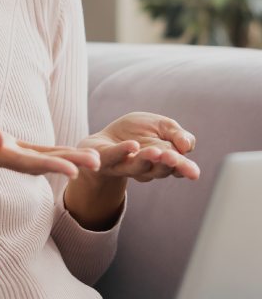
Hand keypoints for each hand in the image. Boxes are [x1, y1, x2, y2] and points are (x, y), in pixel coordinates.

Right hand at [0, 94, 101, 178]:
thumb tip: (0, 140)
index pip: (27, 161)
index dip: (53, 164)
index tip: (78, 169)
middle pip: (40, 163)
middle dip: (69, 163)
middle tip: (100, 163)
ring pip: (38, 159)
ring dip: (65, 160)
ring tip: (93, 161)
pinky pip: (31, 152)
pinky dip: (52, 154)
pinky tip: (66, 156)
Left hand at [80, 111, 199, 182]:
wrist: (106, 139)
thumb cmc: (137, 132)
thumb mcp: (161, 126)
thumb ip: (177, 134)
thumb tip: (187, 145)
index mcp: (163, 161)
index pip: (177, 167)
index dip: (184, 169)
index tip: (193, 172)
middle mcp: (146, 167)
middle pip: (159, 170)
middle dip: (167, 164)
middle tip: (173, 157)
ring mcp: (125, 165)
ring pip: (137, 166)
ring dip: (147, 159)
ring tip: (155, 151)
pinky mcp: (106, 158)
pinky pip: (114, 156)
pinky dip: (122, 151)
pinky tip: (131, 145)